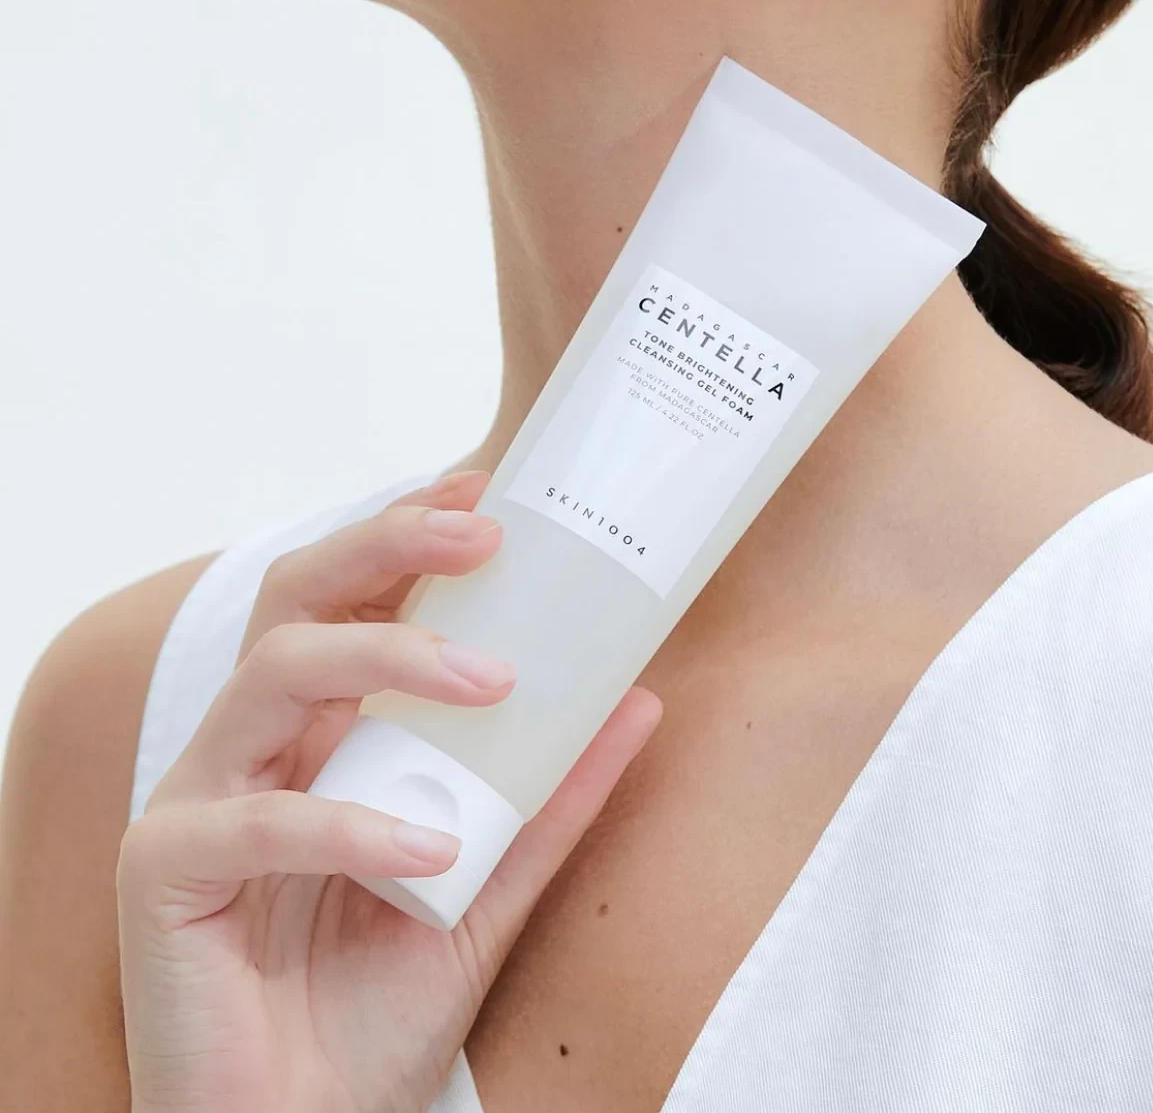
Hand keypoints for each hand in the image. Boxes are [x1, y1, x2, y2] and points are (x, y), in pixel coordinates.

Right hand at [116, 470, 661, 1112]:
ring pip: (272, 676)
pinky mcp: (164, 874)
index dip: (408, 535)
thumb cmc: (375, 1009)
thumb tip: (638, 701)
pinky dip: (350, 827)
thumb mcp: (491, 887)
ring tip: (490, 684)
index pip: (351, 600)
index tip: (487, 492)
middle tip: (484, 532)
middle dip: (386, 546)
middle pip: (296, 599)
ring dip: (384, 661)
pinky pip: (255, 821)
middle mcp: (255, 747)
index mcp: (320, 735)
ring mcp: (201, 801)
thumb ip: (553, 799)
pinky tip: (431, 854)